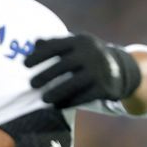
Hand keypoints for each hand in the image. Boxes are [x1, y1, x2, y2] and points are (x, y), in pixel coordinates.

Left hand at [25, 33, 140, 108]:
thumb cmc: (89, 57)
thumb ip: (56, 45)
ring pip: (74, 83)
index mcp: (82, 41)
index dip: (39, 56)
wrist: (121, 69)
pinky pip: (84, 96)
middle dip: (46, 75)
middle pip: (64, 65)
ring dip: (57, 92)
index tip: (24, 65)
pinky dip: (70, 102)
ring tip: (44, 99)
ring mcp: (100, 70)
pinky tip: (59, 105)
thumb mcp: (76, 46)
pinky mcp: (105, 87)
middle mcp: (92, 54)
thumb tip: (35, 43)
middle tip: (32, 84)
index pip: (56, 46)